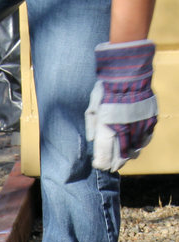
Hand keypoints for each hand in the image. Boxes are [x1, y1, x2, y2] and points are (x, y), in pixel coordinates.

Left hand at [85, 40, 156, 171]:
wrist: (127, 74)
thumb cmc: (105, 91)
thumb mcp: (92, 108)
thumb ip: (91, 127)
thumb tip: (93, 141)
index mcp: (106, 127)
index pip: (104, 154)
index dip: (102, 163)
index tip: (100, 166)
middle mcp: (124, 129)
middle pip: (121, 155)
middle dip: (115, 163)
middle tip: (112, 167)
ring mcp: (138, 124)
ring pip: (135, 148)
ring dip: (129, 155)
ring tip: (125, 158)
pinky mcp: (150, 118)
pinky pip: (147, 136)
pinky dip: (142, 143)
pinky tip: (138, 146)